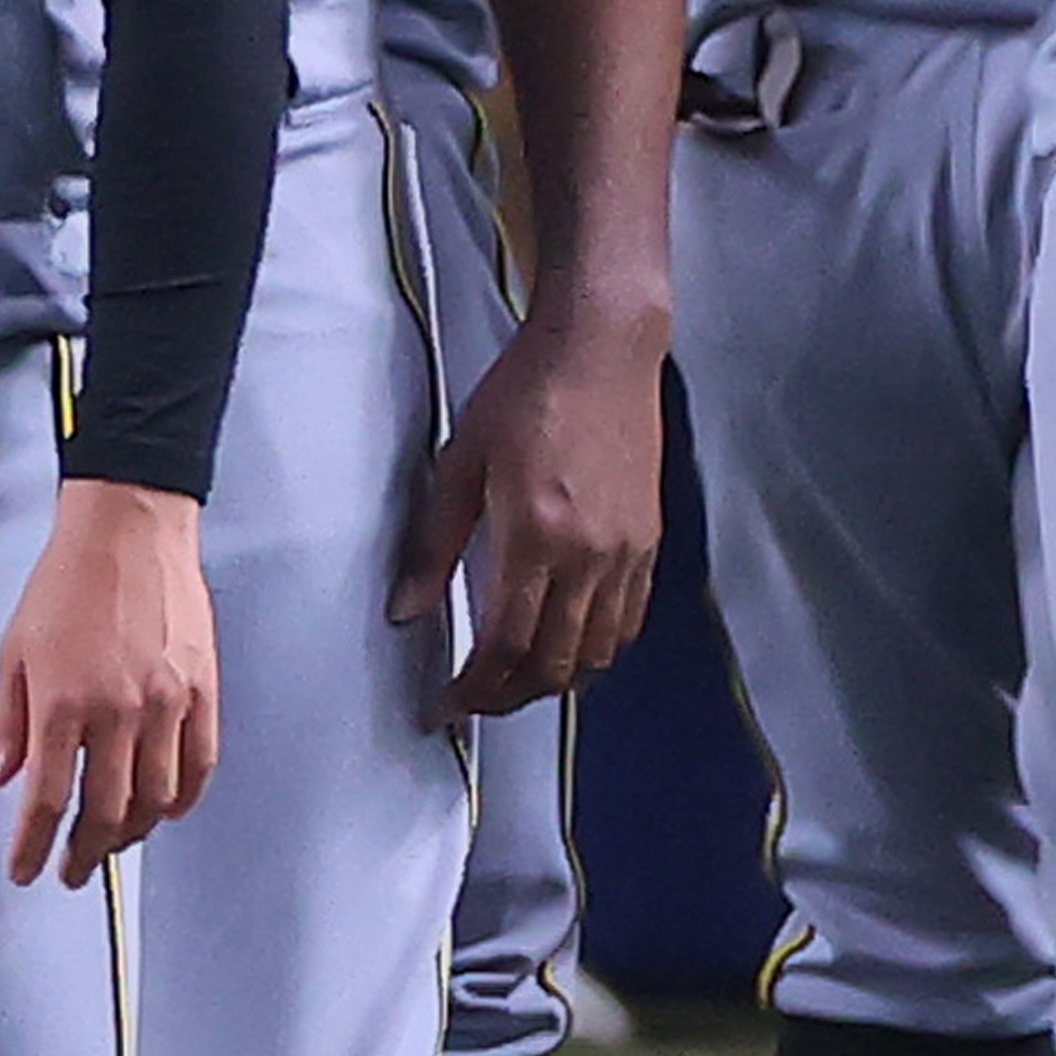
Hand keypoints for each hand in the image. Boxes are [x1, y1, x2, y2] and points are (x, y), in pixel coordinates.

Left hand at [0, 479, 220, 885]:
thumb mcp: (14, 649)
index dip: (32, 847)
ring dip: (133, 834)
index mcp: (63, 703)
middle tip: (73, 869)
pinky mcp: (202, 690)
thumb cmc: (70, 580)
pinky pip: (199, 765)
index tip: (25, 870)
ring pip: (156, 800)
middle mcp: (117, 711)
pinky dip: (183, 800)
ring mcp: (167, 703)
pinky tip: (166, 810)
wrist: (130, 528)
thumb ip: (6, 722)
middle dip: (85, 854)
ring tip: (114, 842)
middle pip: (106, 813)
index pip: (46, 800)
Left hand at [392, 301, 663, 709]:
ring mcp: (626, 551)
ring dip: (555, 681)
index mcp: (534, 533)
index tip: (448, 705)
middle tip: (476, 701)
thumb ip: (433, 544)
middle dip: (510, 698)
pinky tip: (570, 645)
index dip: (474, 690)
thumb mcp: (460, 462)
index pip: (505, 644)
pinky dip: (599, 650)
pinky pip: (629, 621)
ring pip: (597, 653)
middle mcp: (588, 553)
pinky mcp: (648, 541)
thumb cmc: (526, 393)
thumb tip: (406, 609)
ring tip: (517, 682)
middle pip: (553, 664)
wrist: (600, 350)